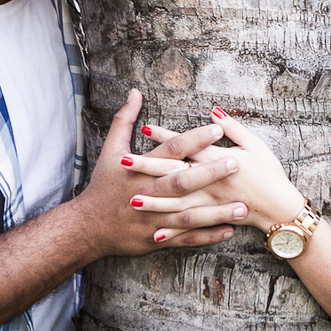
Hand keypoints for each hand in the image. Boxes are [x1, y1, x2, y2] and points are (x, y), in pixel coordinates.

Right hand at [76, 90, 247, 254]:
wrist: (87, 226)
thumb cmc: (102, 185)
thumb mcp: (110, 150)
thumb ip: (124, 120)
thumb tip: (135, 92)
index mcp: (140, 170)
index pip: (171, 151)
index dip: (193, 139)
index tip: (216, 129)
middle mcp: (148, 194)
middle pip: (182, 182)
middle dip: (210, 173)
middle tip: (236, 163)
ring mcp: (153, 218)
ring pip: (189, 215)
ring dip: (217, 212)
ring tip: (243, 207)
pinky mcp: (156, 238)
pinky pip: (185, 238)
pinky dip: (207, 236)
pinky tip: (229, 231)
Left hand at [123, 107, 304, 239]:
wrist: (280, 207)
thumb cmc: (269, 174)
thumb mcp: (255, 145)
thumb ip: (234, 128)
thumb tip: (214, 112)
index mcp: (218, 160)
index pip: (187, 145)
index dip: (166, 137)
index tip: (146, 129)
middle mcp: (210, 182)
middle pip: (173, 173)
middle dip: (147, 167)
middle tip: (123, 161)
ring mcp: (210, 204)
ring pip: (176, 203)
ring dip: (153, 201)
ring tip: (131, 197)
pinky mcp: (213, 220)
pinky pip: (189, 228)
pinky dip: (172, 231)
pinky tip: (154, 232)